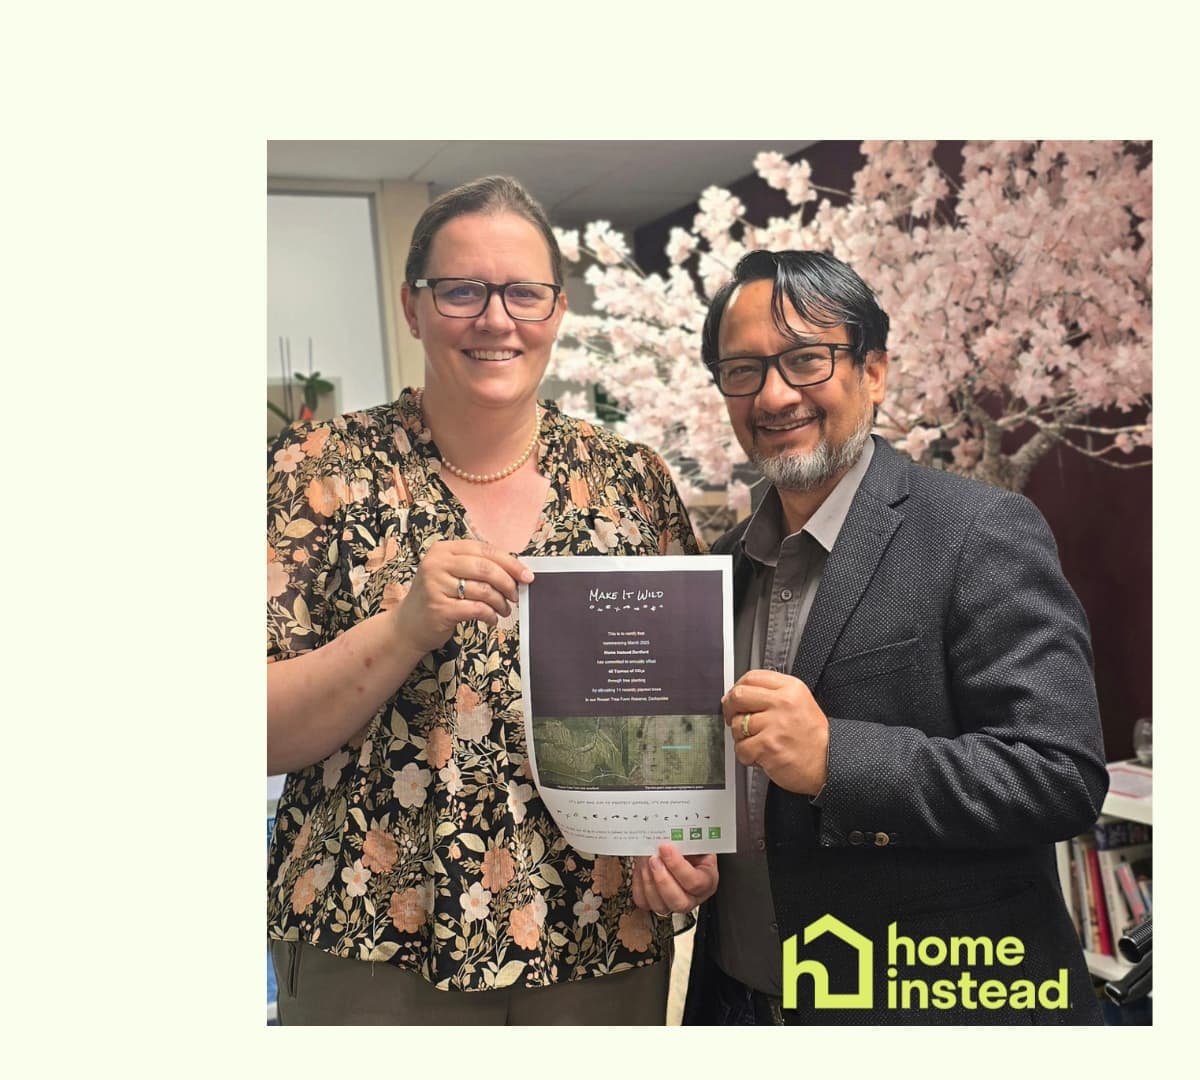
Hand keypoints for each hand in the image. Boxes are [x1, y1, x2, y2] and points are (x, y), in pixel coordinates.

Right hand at [391, 539, 533, 655]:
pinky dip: (490, 615)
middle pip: (486, 568)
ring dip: (501, 602)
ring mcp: (435, 586)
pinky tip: (492, 619)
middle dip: (508, 583)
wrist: (408, 625)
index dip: (510, 562)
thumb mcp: (451, 573)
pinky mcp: (439, 608)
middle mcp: (437, 564)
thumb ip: (477, 567)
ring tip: (504, 610)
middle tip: (516, 595)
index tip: (527, 575)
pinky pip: (476, 609)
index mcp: (443, 549)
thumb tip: (516, 571)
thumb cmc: (437, 597)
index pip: (485, 550)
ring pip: (483, 590)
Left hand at [632, 844, 717, 914]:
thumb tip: (671, 835)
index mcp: (707, 881)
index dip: (678, 866)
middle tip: (653, 858)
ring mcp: (673, 903)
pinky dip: (639, 884)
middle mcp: (692, 897)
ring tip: (645, 860)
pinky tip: (641, 868)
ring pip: (660, 905)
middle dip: (662, 879)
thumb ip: (686, 840)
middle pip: (679, 902)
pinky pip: (644, 902)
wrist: (676, 848)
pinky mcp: (655, 902)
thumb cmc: (687, 844)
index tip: (665, 848)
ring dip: (648, 880)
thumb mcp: (693, 839)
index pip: (695, 882)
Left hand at [722, 669, 828, 795]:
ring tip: (756, 742)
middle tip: (734, 719)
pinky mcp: (769, 746)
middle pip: (739, 696)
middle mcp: (783, 702)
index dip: (737, 688)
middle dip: (730, 709)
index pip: (752, 677)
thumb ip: (772, 694)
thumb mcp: (799, 702)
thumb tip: (737, 694)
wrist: (829, 763)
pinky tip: (759, 756)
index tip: (736, 699)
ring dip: (741, 737)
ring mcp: (775, 724)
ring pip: (738, 725)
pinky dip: (746, 755)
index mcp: (790, 688)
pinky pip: (741, 748)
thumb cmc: (813, 737)